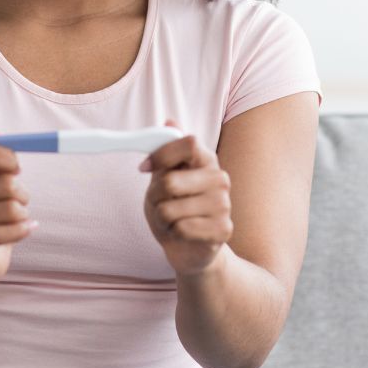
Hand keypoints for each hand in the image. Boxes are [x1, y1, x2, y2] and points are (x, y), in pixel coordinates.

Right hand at [0, 130, 35, 285]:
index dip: (7, 158)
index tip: (18, 169)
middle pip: (5, 184)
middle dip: (23, 193)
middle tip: (22, 200)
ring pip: (10, 210)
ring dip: (23, 214)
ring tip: (19, 218)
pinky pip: (4, 233)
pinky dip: (22, 231)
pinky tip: (25, 230)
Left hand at [139, 117, 230, 276]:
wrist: (190, 246)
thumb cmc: (176, 207)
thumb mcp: (166, 175)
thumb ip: (166, 150)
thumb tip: (170, 120)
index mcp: (206, 160)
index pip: (188, 142)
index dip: (160, 154)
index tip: (144, 167)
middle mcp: (220, 179)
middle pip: (170, 181)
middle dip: (154, 196)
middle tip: (160, 203)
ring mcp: (224, 205)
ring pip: (169, 209)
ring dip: (162, 218)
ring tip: (173, 220)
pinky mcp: (223, 229)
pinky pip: (181, 229)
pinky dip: (173, 233)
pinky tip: (182, 234)